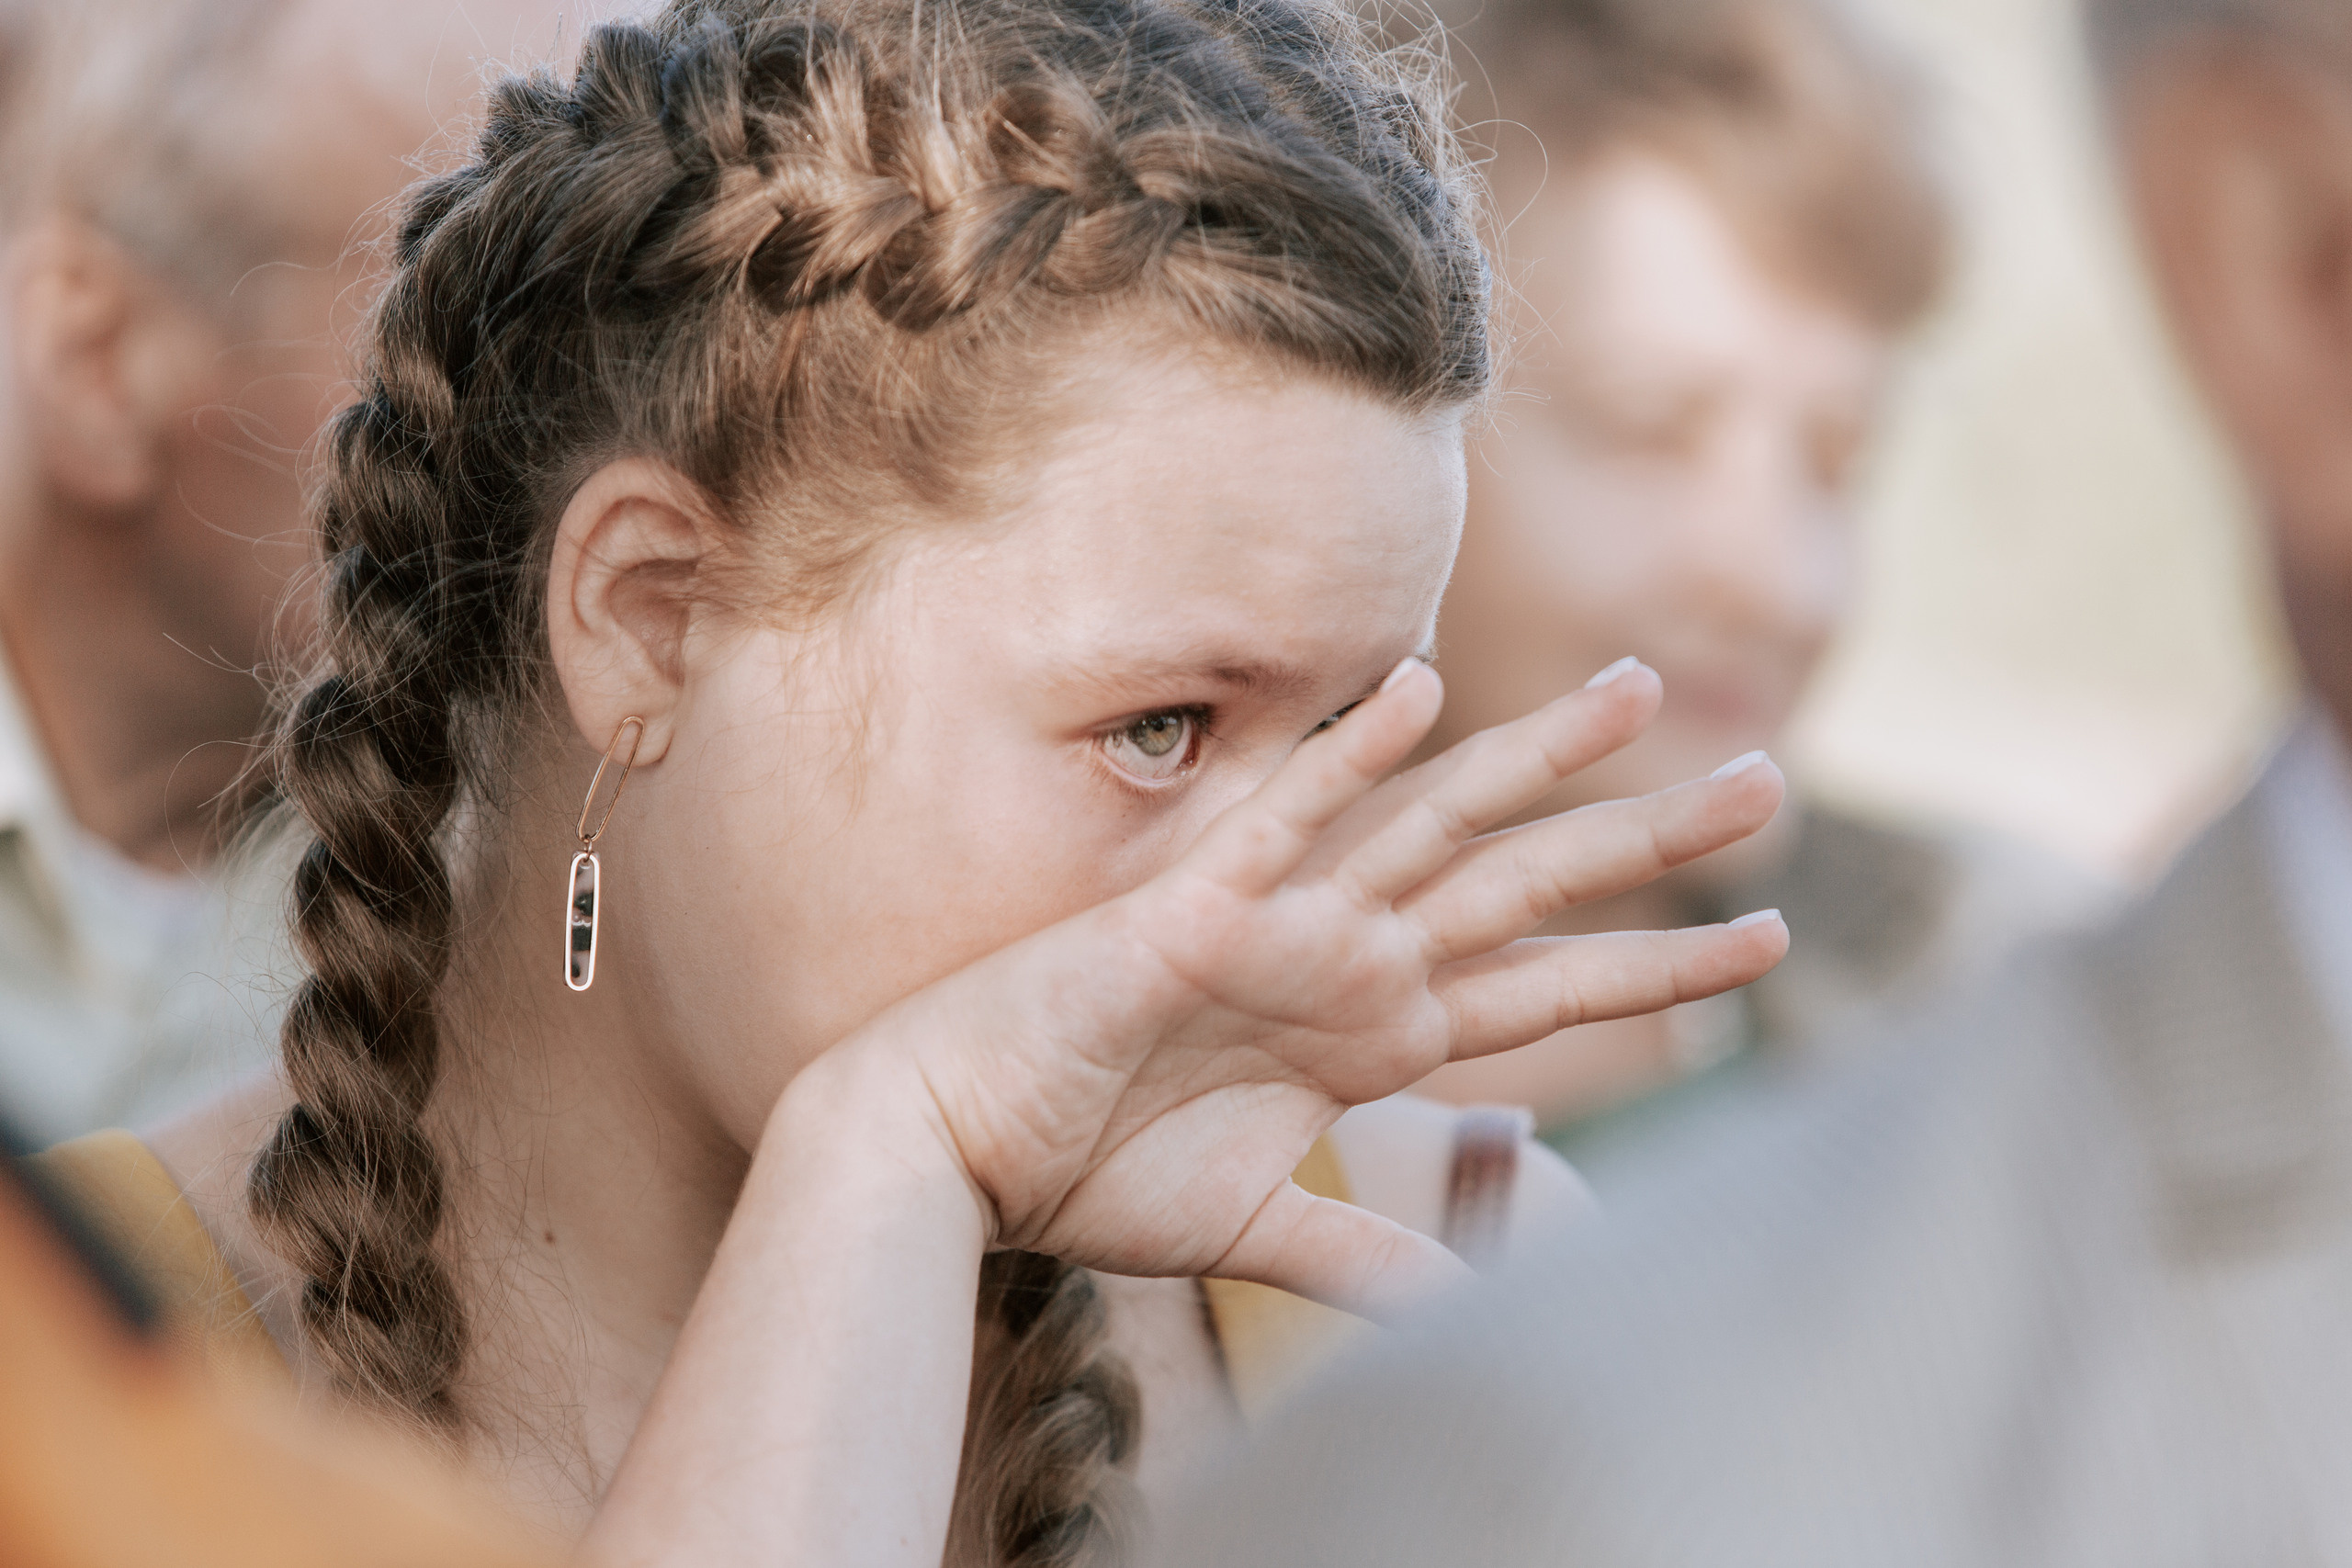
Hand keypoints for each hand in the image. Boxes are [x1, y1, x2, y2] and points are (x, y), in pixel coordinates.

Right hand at [812, 659, 1786, 1319]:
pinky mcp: (1196, 913)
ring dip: (1536, 762)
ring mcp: (1283, 928)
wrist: (959, 1148)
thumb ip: (1377, 1258)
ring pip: (1436, 831)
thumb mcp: (1262, 1230)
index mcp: (1371, 1033)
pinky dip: (1351, 759)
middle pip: (1529, 889)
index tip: (1763, 939)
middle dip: (1650, 840)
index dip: (1658, 966)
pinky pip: (1282, 823)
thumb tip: (1480, 1310)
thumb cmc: (1088, 1175)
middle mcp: (1349, 964)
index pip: (1547, 991)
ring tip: (1639, 693)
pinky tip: (1421, 690)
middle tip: (1770, 782)